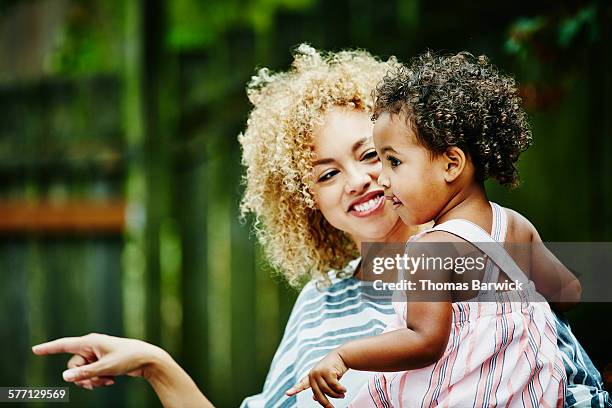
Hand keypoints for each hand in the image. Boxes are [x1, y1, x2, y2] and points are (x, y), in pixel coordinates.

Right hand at [32, 333, 165, 389]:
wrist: (147, 360)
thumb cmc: (128, 358)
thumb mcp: (106, 368)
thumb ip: (85, 373)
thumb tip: (65, 377)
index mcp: (90, 342)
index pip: (65, 345)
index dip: (49, 348)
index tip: (34, 350)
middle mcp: (91, 347)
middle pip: (73, 366)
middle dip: (83, 377)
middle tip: (99, 380)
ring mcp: (96, 355)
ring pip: (82, 373)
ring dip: (92, 380)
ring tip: (107, 380)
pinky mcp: (101, 362)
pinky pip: (91, 375)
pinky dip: (98, 380)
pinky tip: (112, 380)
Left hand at [285, 350, 347, 407]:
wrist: (342, 356)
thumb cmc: (333, 368)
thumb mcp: (325, 378)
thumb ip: (319, 387)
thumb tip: (314, 399)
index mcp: (311, 376)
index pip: (302, 384)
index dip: (294, 389)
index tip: (287, 394)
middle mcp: (313, 374)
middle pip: (318, 393)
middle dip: (325, 402)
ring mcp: (319, 372)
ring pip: (327, 390)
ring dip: (336, 395)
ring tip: (342, 395)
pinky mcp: (327, 371)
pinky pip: (334, 385)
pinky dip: (340, 389)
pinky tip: (344, 390)